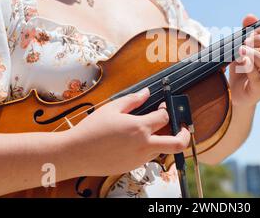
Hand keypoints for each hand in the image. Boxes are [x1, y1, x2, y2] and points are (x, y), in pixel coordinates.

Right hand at [62, 88, 189, 176]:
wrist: (75, 154)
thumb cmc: (91, 130)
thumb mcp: (112, 108)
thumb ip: (132, 100)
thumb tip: (146, 92)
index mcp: (139, 128)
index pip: (164, 118)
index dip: (166, 109)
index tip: (162, 106)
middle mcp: (143, 145)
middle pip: (177, 144)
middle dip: (184, 135)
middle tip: (182, 128)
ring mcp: (139, 159)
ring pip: (162, 151)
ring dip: (163, 141)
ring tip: (153, 132)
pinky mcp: (132, 167)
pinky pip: (148, 157)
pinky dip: (148, 148)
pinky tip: (135, 141)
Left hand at [229, 14, 259, 108]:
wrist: (236, 92)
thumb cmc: (242, 68)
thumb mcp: (242, 47)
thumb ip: (246, 32)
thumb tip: (250, 16)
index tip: (251, 31)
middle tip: (246, 41)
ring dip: (255, 55)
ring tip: (241, 51)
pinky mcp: (259, 89)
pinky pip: (258, 78)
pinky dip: (249, 68)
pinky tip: (241, 61)